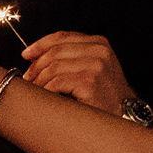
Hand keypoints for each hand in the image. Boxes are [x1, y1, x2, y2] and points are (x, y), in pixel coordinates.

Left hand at [22, 31, 136, 116]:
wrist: (126, 115)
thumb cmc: (106, 95)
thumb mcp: (94, 68)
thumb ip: (73, 58)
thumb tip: (37, 58)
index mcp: (98, 43)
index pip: (62, 37)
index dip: (40, 44)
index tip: (26, 55)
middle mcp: (98, 50)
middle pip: (55, 52)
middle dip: (36, 66)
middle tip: (27, 78)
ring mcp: (96, 65)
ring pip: (54, 67)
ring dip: (39, 80)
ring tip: (35, 90)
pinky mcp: (90, 81)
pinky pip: (57, 83)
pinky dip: (47, 90)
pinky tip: (45, 97)